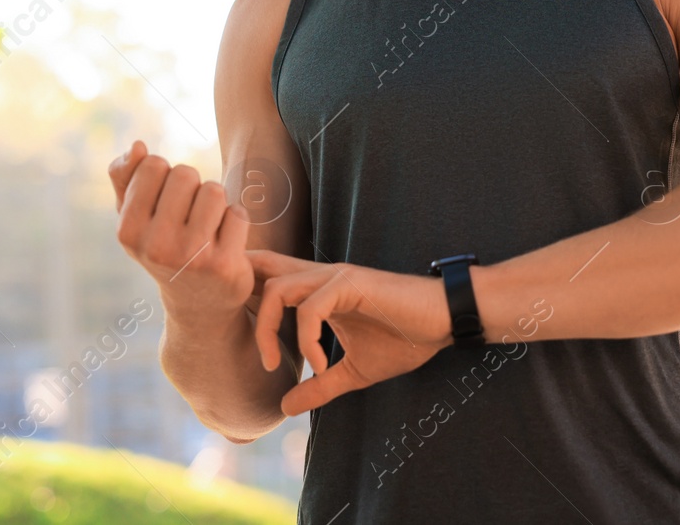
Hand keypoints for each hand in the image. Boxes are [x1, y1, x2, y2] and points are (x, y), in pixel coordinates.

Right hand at [111, 140, 253, 321]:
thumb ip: (126, 178)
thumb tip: (136, 146)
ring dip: (216, 203)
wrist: (199, 305)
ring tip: (208, 227)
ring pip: (214, 190)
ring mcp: (191, 257)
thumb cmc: (165, 248)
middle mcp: (156, 246)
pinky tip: (226, 243)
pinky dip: (236, 221)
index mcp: (127, 230)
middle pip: (185, 173)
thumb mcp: (136, 218)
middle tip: (190, 216)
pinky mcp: (224, 265)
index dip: (166, 175)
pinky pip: (238, 213)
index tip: (166, 201)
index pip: (153, 165)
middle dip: (192, 187)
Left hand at [249, 250, 454, 415]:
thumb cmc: (406, 338)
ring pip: (278, 289)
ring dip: (269, 330)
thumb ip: (320, 386)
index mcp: (318, 291)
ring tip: (276, 366)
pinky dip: (307, 340)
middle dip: (240, 302)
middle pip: (260, 272)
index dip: (243, 292)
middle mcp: (320, 276)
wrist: (446, 320)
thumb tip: (285, 407)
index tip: (233, 333)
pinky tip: (321, 366)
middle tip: (253, 357)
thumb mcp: (354, 372)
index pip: (268, 277)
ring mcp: (335, 277)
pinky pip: (311, 309)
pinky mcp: (351, 284)